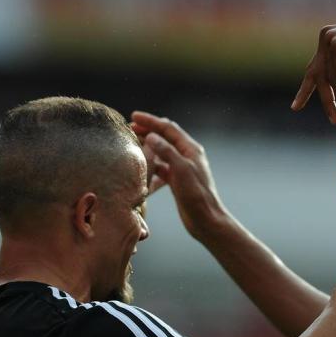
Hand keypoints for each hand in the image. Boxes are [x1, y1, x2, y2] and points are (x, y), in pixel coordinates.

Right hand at [130, 111, 226, 239]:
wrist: (205, 220)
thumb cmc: (196, 195)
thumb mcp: (181, 170)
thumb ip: (167, 152)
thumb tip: (152, 136)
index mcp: (190, 149)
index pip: (168, 128)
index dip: (151, 121)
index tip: (133, 116)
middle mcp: (186, 156)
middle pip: (164, 138)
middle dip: (148, 131)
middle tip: (130, 128)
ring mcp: (181, 168)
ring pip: (161, 153)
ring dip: (148, 148)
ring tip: (132, 145)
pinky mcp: (177, 181)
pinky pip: (161, 169)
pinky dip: (151, 166)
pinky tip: (140, 169)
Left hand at [291, 16, 335, 123]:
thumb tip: (332, 85)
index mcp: (327, 39)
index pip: (314, 69)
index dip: (305, 91)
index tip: (295, 108)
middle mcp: (326, 37)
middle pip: (321, 77)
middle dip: (328, 102)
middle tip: (334, 122)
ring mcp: (331, 40)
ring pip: (332, 81)